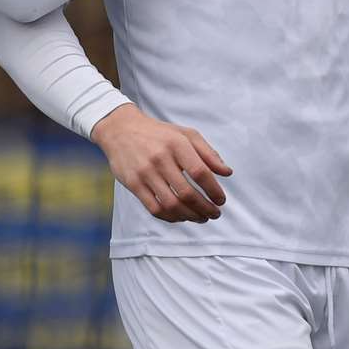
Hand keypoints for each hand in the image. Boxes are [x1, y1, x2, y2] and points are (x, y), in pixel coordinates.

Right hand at [90, 104, 232, 223]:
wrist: (121, 130)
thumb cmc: (159, 134)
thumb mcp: (186, 134)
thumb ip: (208, 153)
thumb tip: (227, 173)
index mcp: (177, 144)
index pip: (200, 172)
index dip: (214, 190)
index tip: (221, 200)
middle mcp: (160, 158)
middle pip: (186, 192)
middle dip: (205, 208)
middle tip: (215, 214)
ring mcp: (145, 173)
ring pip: (171, 204)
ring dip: (190, 216)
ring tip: (201, 218)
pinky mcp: (133, 184)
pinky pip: (154, 208)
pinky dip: (170, 217)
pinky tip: (181, 217)